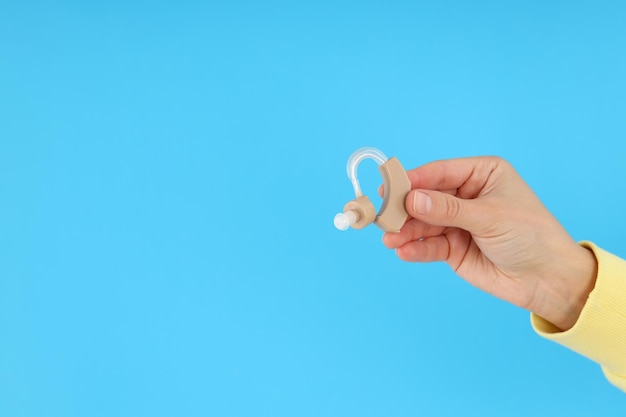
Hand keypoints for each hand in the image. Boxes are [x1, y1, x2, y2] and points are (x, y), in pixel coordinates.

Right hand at [383, 156, 596, 330]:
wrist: (548, 280)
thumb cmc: (531, 236)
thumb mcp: (489, 217)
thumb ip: (448, 209)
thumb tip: (412, 199)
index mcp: (481, 174)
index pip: (440, 172)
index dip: (414, 179)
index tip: (390, 185)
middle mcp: (466, 195)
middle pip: (426, 198)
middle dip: (405, 208)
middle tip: (384, 215)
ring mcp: (458, 222)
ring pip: (423, 223)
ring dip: (405, 230)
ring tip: (390, 238)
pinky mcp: (453, 248)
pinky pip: (429, 245)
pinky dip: (415, 248)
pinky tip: (403, 251)